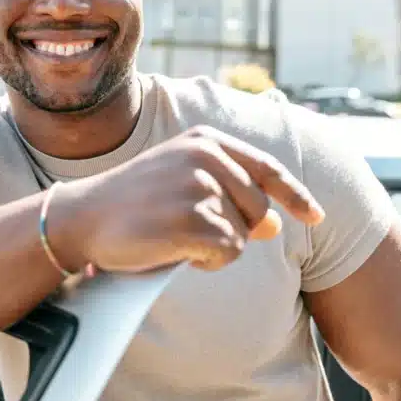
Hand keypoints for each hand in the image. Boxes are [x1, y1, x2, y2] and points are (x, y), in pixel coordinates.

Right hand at [52, 125, 324, 272]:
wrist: (83, 216)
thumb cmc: (133, 202)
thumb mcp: (182, 182)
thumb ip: (230, 194)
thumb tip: (276, 224)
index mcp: (205, 140)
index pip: (267, 170)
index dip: (296, 196)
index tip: (317, 217)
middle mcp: (206, 157)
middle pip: (258, 209)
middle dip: (234, 229)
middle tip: (188, 229)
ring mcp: (200, 188)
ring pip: (243, 234)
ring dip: (215, 246)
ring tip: (173, 235)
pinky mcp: (193, 221)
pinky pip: (228, 252)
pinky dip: (208, 261)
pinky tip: (175, 250)